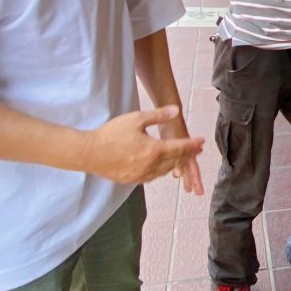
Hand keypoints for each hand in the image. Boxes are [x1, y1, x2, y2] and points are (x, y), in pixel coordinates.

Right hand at [83, 105, 204, 185]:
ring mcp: (141, 175)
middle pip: (175, 160)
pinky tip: (161, 165)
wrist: (88, 153)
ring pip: (165, 170)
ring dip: (175, 163)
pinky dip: (161, 169)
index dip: (192, 144)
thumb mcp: (136, 119)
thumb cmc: (112, 133)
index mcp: (154, 150)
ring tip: (182, 156)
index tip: (202, 141)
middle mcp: (150, 166)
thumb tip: (177, 110)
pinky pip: (153, 176)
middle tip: (197, 149)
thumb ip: (158, 115)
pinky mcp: (132, 180)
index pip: (180, 148)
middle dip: (188, 154)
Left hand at [158, 111, 205, 195]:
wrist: (169, 114)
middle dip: (194, 180)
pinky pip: (179, 160)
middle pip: (191, 168)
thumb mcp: (175, 137)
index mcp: (186, 151)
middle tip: (197, 192)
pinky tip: (176, 173)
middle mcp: (185, 150)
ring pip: (185, 165)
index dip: (194, 178)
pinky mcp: (175, 147)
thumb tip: (184, 167)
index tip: (194, 190)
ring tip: (188, 187)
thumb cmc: (171, 124)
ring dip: (187, 175)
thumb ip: (180, 148)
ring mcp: (181, 149)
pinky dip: (179, 168)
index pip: (191, 167)